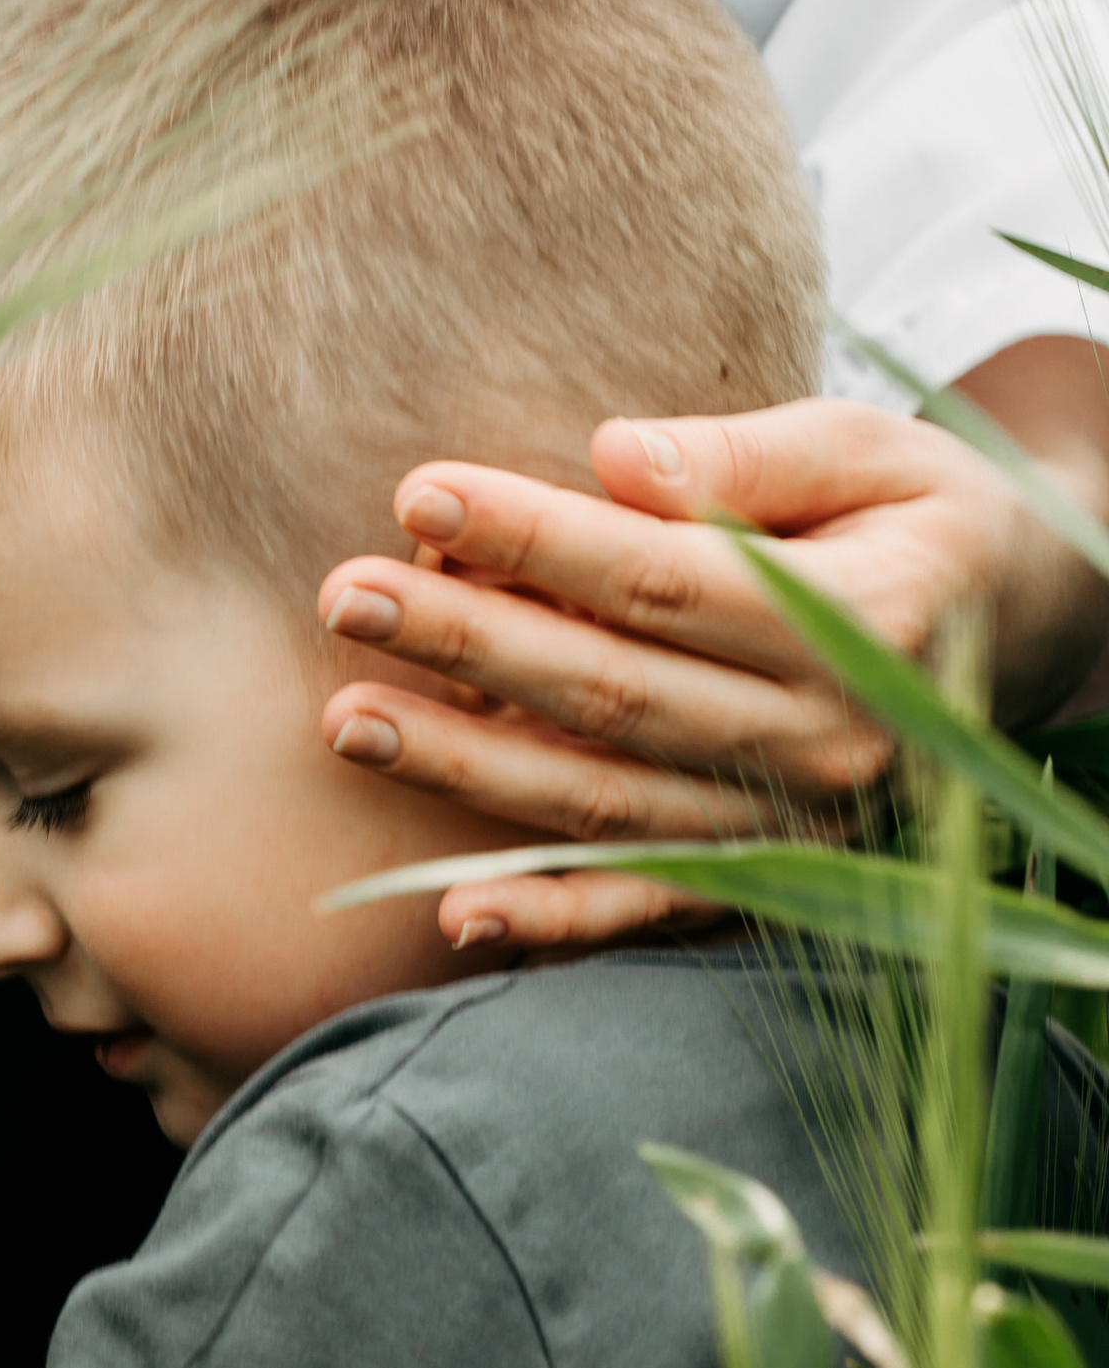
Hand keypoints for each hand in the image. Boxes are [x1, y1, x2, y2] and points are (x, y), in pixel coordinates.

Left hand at [315, 350, 1108, 952]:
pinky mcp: (777, 876)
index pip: (663, 580)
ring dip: (467, 770)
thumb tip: (613, 457)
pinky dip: (555, 919)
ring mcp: (800, 823)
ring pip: (607, 802)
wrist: (1023, 634)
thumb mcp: (870, 448)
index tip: (422, 494)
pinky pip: (652, 907)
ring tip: (349, 720)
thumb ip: (744, 457)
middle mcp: (829, 739)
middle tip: (344, 596)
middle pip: (615, 692)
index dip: (537, 539)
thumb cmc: (925, 514)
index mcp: (860, 619)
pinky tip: (451, 913)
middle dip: (468, 647)